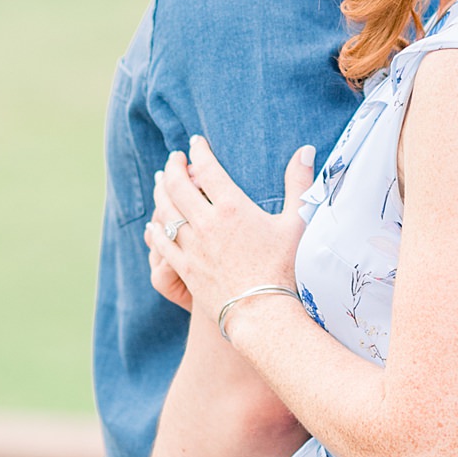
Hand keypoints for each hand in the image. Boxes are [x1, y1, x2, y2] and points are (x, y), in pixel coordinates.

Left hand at [145, 137, 314, 332]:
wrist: (263, 314)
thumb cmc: (285, 269)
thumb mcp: (297, 223)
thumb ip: (299, 184)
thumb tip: (305, 149)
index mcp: (232, 207)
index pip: (206, 168)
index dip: (199, 151)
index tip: (196, 142)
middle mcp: (206, 223)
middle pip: (178, 185)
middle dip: (173, 167)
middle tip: (173, 157)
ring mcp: (192, 247)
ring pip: (166, 211)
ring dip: (160, 192)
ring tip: (160, 181)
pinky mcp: (185, 269)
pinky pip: (162, 243)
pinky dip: (155, 229)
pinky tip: (152, 224)